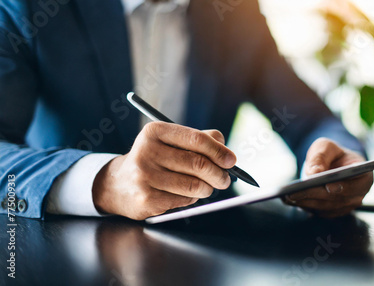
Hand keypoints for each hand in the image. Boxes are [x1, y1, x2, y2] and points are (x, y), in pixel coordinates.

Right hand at [92, 122, 236, 219]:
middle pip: (198, 164)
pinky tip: (186, 194)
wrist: (117, 185)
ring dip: (208, 188)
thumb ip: (198, 139)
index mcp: (155, 132)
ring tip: (207, 187)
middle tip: (225, 179)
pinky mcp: (147, 199)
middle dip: (219, 174)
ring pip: (194, 185)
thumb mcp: (169, 141)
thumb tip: (224, 147)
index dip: (219, 151)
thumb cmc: (153, 160)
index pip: (196, 139)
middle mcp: (147, 152)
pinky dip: (192, 199)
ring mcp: (145, 177)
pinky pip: (184, 201)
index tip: (232, 160)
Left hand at [282, 138, 372, 218]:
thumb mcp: (327, 146)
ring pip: (326, 207)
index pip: (356, 185)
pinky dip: (305, 206)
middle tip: (295, 192)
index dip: (342, 187)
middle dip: (315, 195)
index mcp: (364, 176)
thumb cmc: (333, 154)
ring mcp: (346, 205)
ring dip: (307, 203)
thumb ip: (322, 156)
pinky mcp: (334, 211)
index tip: (328, 186)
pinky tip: (290, 200)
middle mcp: (358, 195)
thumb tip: (314, 172)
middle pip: (336, 199)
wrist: (333, 164)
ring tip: (288, 197)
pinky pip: (319, 211)